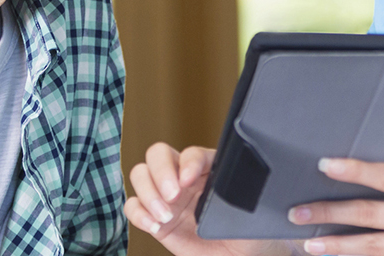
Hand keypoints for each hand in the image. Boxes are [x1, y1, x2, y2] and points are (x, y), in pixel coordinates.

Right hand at [125, 143, 286, 255]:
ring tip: (166, 216)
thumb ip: (241, 196)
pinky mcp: (154, 218)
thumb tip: (238, 187)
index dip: (188, 162)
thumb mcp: (250, 212)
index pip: (192, 153)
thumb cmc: (246, 231)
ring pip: (140, 174)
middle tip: (173, 196)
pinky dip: (138, 213)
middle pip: (158, 154)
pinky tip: (155, 226)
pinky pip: (133, 206)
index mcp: (209, 168)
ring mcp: (166, 196)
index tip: (190, 180)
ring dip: (148, 193)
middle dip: (161, 173)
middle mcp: (183, 177)